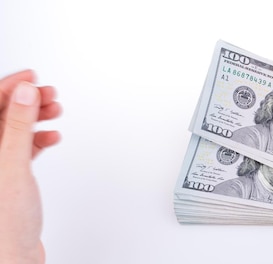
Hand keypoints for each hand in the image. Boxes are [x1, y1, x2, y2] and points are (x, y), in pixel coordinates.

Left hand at [0, 70, 60, 263]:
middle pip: (0, 115)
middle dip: (25, 101)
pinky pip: (20, 148)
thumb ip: (16, 125)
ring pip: (12, 130)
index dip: (7, 86)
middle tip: (47, 93)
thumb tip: (22, 92)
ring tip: (54, 112)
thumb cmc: (2, 223)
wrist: (12, 256)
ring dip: (34, 119)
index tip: (30, 77)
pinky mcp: (7, 177)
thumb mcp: (11, 164)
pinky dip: (37, 140)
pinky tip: (50, 137)